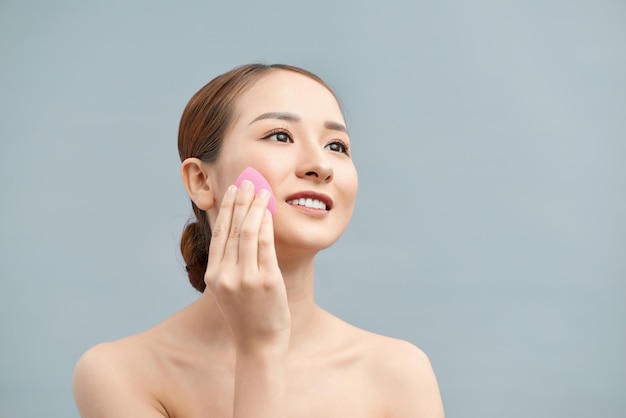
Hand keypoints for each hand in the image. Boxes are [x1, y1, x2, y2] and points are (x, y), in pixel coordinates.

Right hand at [204, 180, 290, 351]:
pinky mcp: (266, 281)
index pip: (219, 234)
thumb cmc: (246, 316)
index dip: (226, 209)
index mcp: (213, 276)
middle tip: (247, 181)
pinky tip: (269, 210)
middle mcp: (225, 274)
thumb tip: (237, 234)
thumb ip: (229, 265)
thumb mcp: (229, 290)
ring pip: (248, 232)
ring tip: (262, 190)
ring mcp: (245, 278)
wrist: (258, 345)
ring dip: (255, 207)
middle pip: (232, 228)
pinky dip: (267, 224)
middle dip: (240, 201)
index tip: (232, 191)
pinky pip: (266, 245)